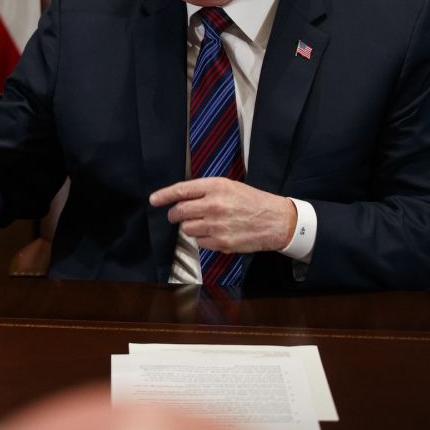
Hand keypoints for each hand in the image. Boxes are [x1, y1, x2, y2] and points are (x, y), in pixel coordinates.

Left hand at [149, 177, 296, 253]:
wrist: (276, 220)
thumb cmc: (251, 201)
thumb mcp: (229, 186)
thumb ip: (204, 190)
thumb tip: (180, 197)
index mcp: (215, 187)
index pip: (181, 190)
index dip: (163, 196)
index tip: (153, 200)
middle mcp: (214, 205)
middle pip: (179, 212)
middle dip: (174, 215)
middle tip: (176, 215)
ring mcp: (217, 225)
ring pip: (187, 229)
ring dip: (190, 226)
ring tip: (204, 223)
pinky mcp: (221, 243)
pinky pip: (199, 242)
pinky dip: (202, 239)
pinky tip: (215, 233)